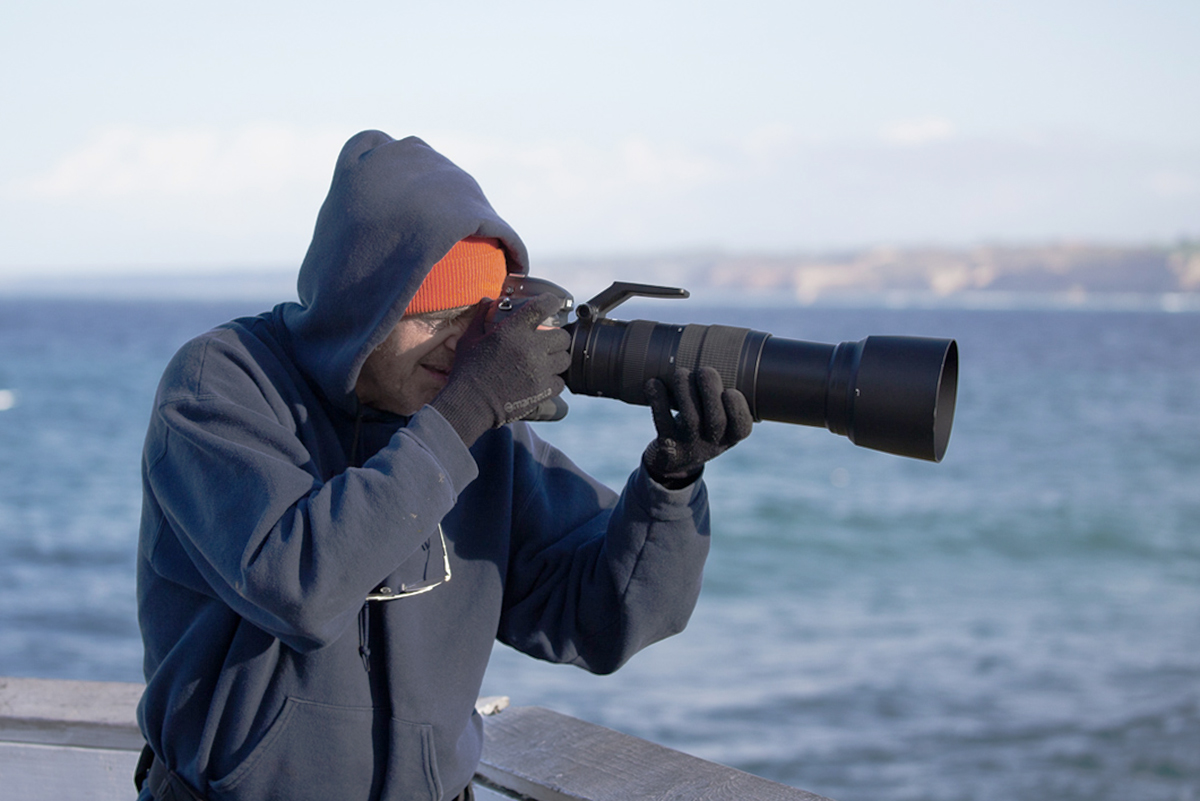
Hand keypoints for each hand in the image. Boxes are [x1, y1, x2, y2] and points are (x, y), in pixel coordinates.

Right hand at [432, 293, 571, 445]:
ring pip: (565, 359)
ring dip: (557, 358)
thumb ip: (480, 317)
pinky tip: (543, 379)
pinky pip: (560, 382)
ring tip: (547, 361)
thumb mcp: (470, 339)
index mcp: (514, 330)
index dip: (551, 302)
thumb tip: (486, 302)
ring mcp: (539, 370)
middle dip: (557, 337)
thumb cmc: (468, 371)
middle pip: (562, 336)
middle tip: (548, 341)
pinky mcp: (542, 390)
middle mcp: (531, 347)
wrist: (470, 403)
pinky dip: (554, 380)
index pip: (544, 305)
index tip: (551, 304)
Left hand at [641, 367, 753, 487]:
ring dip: (685, 392)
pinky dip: (657, 401)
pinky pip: (662, 424)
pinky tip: (653, 383)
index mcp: (731, 434)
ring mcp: (689, 446)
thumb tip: (727, 339)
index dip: (738, 410)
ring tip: (681, 372)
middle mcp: (713, 443)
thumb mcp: (720, 415)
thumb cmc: (702, 424)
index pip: (742, 426)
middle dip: (710, 393)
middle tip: (705, 370)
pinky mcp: (666, 445)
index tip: (731, 391)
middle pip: (716, 422)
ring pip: (689, 421)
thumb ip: (725, 388)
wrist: (675, 458)